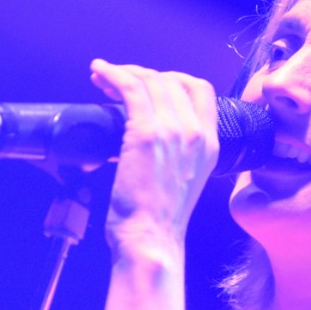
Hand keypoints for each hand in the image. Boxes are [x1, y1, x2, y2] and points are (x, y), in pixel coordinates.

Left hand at [90, 59, 218, 258]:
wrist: (151, 238)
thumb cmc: (159, 218)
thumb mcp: (185, 179)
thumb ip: (179, 153)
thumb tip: (153, 135)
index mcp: (211, 144)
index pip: (201, 90)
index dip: (175, 78)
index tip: (152, 82)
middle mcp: (196, 132)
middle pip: (172, 80)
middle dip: (143, 73)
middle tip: (119, 79)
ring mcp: (173, 130)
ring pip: (150, 80)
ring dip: (123, 72)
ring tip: (102, 75)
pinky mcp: (145, 133)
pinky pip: (131, 88)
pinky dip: (113, 75)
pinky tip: (100, 72)